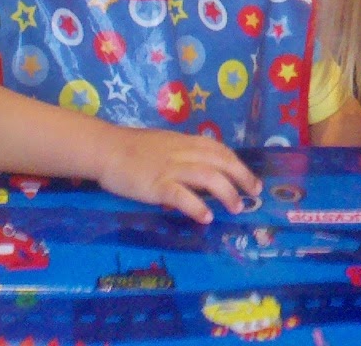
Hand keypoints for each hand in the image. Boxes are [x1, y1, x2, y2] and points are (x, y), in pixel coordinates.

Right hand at [97, 127, 262, 223]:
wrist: (106, 149)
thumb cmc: (133, 148)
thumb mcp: (165, 145)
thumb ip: (184, 155)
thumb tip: (204, 174)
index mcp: (185, 142)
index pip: (220, 150)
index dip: (239, 165)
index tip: (251, 180)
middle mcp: (182, 152)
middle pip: (220, 161)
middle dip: (241, 178)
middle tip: (254, 194)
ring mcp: (170, 168)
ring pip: (208, 176)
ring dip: (226, 193)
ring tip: (237, 208)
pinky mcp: (156, 185)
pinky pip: (181, 195)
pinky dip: (197, 206)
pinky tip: (206, 218)